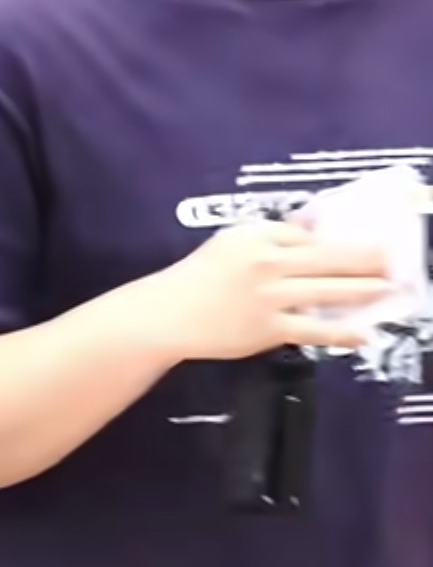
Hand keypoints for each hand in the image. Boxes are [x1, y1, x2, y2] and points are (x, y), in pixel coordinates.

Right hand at [154, 220, 392, 360]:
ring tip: (390, 288)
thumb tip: (308, 234)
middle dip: (366, 258)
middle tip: (395, 258)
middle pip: (327, 257)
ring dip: (363, 289)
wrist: (171, 313)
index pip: (306, 235)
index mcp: (257, 236)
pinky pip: (314, 330)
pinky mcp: (270, 328)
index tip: (365, 240)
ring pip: (327, 291)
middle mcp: (268, 261)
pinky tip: (364, 332)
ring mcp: (271, 296)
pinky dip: (341, 331)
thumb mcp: (231, 243)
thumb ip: (269, 239)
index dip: (338, 238)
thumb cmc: (200, 276)